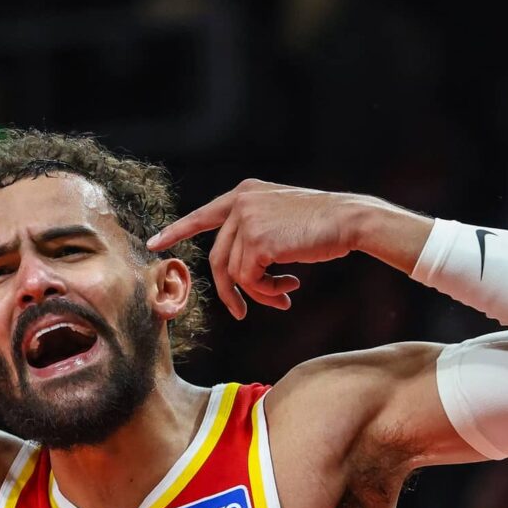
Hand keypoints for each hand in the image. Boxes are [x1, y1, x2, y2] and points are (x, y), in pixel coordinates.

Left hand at [147, 179, 367, 318]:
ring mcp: (247, 221)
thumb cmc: (325, 226)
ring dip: (260, 293)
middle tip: (242, 314)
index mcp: (246, 193)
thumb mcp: (283, 220)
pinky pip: (249, 280)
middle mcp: (241, 203)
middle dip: (229, 291)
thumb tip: (241, 274)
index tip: (156, 243)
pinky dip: (267, 293)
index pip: (204, 214)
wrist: (351, 220)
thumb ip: (256, 234)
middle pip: (217, 258)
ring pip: (236, 274)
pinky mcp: (256, 241)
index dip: (178, 230)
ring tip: (284, 296)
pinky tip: (289, 289)